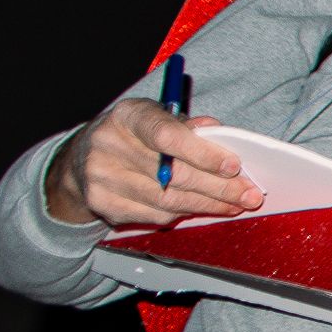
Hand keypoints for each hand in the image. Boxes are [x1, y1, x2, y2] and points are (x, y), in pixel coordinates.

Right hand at [47, 101, 262, 226]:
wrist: (82, 159)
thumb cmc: (133, 135)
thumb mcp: (156, 117)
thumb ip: (187, 125)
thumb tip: (217, 131)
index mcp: (127, 116)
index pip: (167, 136)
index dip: (203, 153)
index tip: (234, 166)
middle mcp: (108, 144)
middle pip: (173, 174)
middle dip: (219, 188)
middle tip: (249, 195)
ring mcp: (101, 176)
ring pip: (167, 200)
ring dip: (208, 205)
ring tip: (234, 205)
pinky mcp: (101, 203)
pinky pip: (154, 215)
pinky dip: (183, 213)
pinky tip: (201, 208)